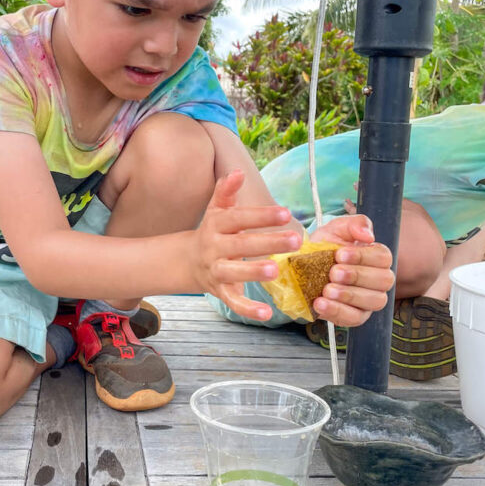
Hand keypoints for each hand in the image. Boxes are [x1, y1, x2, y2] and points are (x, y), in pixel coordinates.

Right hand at [193, 171, 300, 320]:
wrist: (188, 262)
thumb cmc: (213, 232)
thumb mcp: (217, 211)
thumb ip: (226, 191)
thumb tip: (237, 173)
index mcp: (216, 226)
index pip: (239, 218)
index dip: (261, 216)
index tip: (285, 213)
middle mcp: (214, 248)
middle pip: (240, 245)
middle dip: (268, 242)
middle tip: (296, 239)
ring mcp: (216, 271)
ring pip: (234, 273)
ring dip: (253, 272)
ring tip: (275, 270)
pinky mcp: (220, 292)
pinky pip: (234, 302)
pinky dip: (249, 309)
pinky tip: (267, 312)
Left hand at [311, 214, 393, 326]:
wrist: (302, 269)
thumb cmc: (324, 247)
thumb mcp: (335, 230)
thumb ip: (353, 224)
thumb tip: (368, 235)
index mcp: (377, 257)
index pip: (383, 257)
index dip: (363, 256)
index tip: (340, 254)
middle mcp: (379, 280)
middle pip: (384, 280)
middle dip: (357, 276)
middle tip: (333, 272)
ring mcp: (370, 300)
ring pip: (375, 301)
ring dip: (349, 295)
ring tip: (327, 289)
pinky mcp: (356, 316)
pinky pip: (355, 319)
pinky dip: (338, 311)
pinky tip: (320, 303)